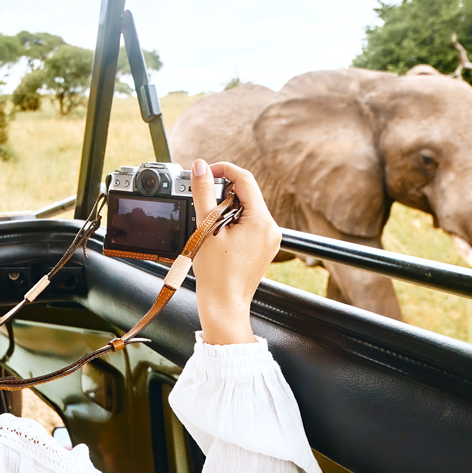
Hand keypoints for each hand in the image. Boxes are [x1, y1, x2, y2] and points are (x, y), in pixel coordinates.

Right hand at [189, 159, 281, 344]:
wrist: (224, 304)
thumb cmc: (216, 274)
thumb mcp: (206, 227)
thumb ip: (203, 193)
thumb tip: (200, 167)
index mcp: (261, 220)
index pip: (244, 179)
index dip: (223, 169)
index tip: (206, 172)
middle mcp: (271, 228)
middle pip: (247, 194)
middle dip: (223, 193)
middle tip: (203, 203)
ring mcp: (270, 239)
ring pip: (247, 210)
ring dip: (227, 210)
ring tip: (210, 227)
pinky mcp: (264, 248)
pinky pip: (250, 225)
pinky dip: (233, 223)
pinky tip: (219, 237)